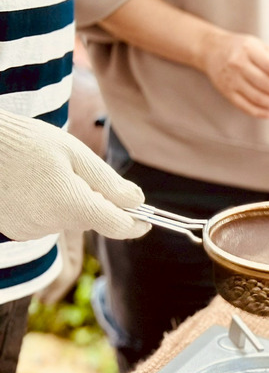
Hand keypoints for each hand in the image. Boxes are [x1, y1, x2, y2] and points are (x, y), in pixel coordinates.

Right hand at [0, 109, 148, 240]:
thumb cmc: (27, 142)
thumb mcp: (75, 153)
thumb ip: (109, 182)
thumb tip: (137, 202)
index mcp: (72, 205)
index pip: (119, 226)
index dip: (136, 223)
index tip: (146, 218)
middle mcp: (52, 224)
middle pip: (93, 220)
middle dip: (97, 202)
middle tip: (80, 173)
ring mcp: (32, 230)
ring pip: (69, 220)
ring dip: (70, 202)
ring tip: (49, 174)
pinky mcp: (17, 230)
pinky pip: (47, 221)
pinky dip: (48, 206)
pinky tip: (33, 185)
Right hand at [200, 31, 268, 117]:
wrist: (211, 50)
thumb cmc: (240, 47)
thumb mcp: (259, 45)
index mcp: (249, 50)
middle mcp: (238, 64)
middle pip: (266, 84)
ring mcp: (231, 80)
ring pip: (258, 97)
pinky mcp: (227, 92)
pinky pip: (246, 106)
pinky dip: (260, 113)